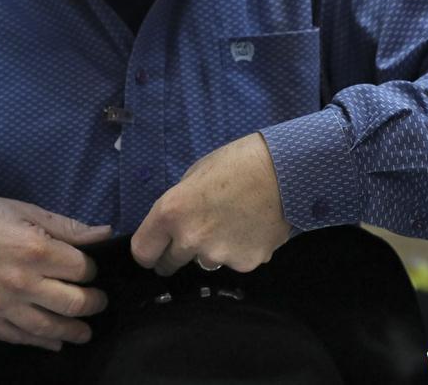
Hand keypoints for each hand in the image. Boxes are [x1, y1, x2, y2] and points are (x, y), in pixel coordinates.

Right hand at [0, 192, 112, 351]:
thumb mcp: (28, 211)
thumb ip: (69, 227)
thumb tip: (105, 234)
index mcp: (36, 250)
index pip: (82, 270)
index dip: (92, 271)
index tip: (90, 270)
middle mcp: (22, 282)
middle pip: (73, 303)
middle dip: (93, 304)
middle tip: (99, 302)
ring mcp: (2, 305)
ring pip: (49, 328)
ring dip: (74, 332)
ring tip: (85, 332)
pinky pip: (19, 338)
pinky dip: (40, 342)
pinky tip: (54, 342)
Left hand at [131, 133, 289, 275]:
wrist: (285, 171)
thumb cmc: (237, 163)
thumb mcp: (194, 176)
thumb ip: (179, 205)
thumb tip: (175, 224)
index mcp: (171, 212)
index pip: (142, 252)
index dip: (149, 251)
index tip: (156, 249)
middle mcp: (190, 239)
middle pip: (169, 264)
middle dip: (176, 254)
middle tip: (196, 234)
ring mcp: (218, 255)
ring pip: (205, 261)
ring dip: (212, 249)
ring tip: (233, 222)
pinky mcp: (245, 264)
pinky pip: (234, 261)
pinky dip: (240, 249)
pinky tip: (252, 228)